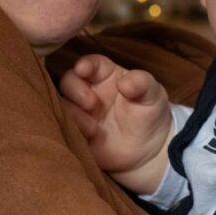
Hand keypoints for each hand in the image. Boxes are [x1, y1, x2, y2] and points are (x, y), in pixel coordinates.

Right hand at [60, 54, 172, 193]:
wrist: (148, 150)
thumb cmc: (149, 113)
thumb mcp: (152, 95)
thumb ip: (142, 83)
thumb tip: (125, 83)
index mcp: (105, 75)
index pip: (91, 64)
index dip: (85, 64)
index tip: (82, 69)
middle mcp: (89, 90)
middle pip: (69, 81)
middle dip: (75, 89)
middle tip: (91, 104)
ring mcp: (81, 111)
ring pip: (63, 104)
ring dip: (73, 113)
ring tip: (93, 127)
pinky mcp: (77, 131)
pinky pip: (64, 127)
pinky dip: (71, 129)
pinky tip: (89, 135)